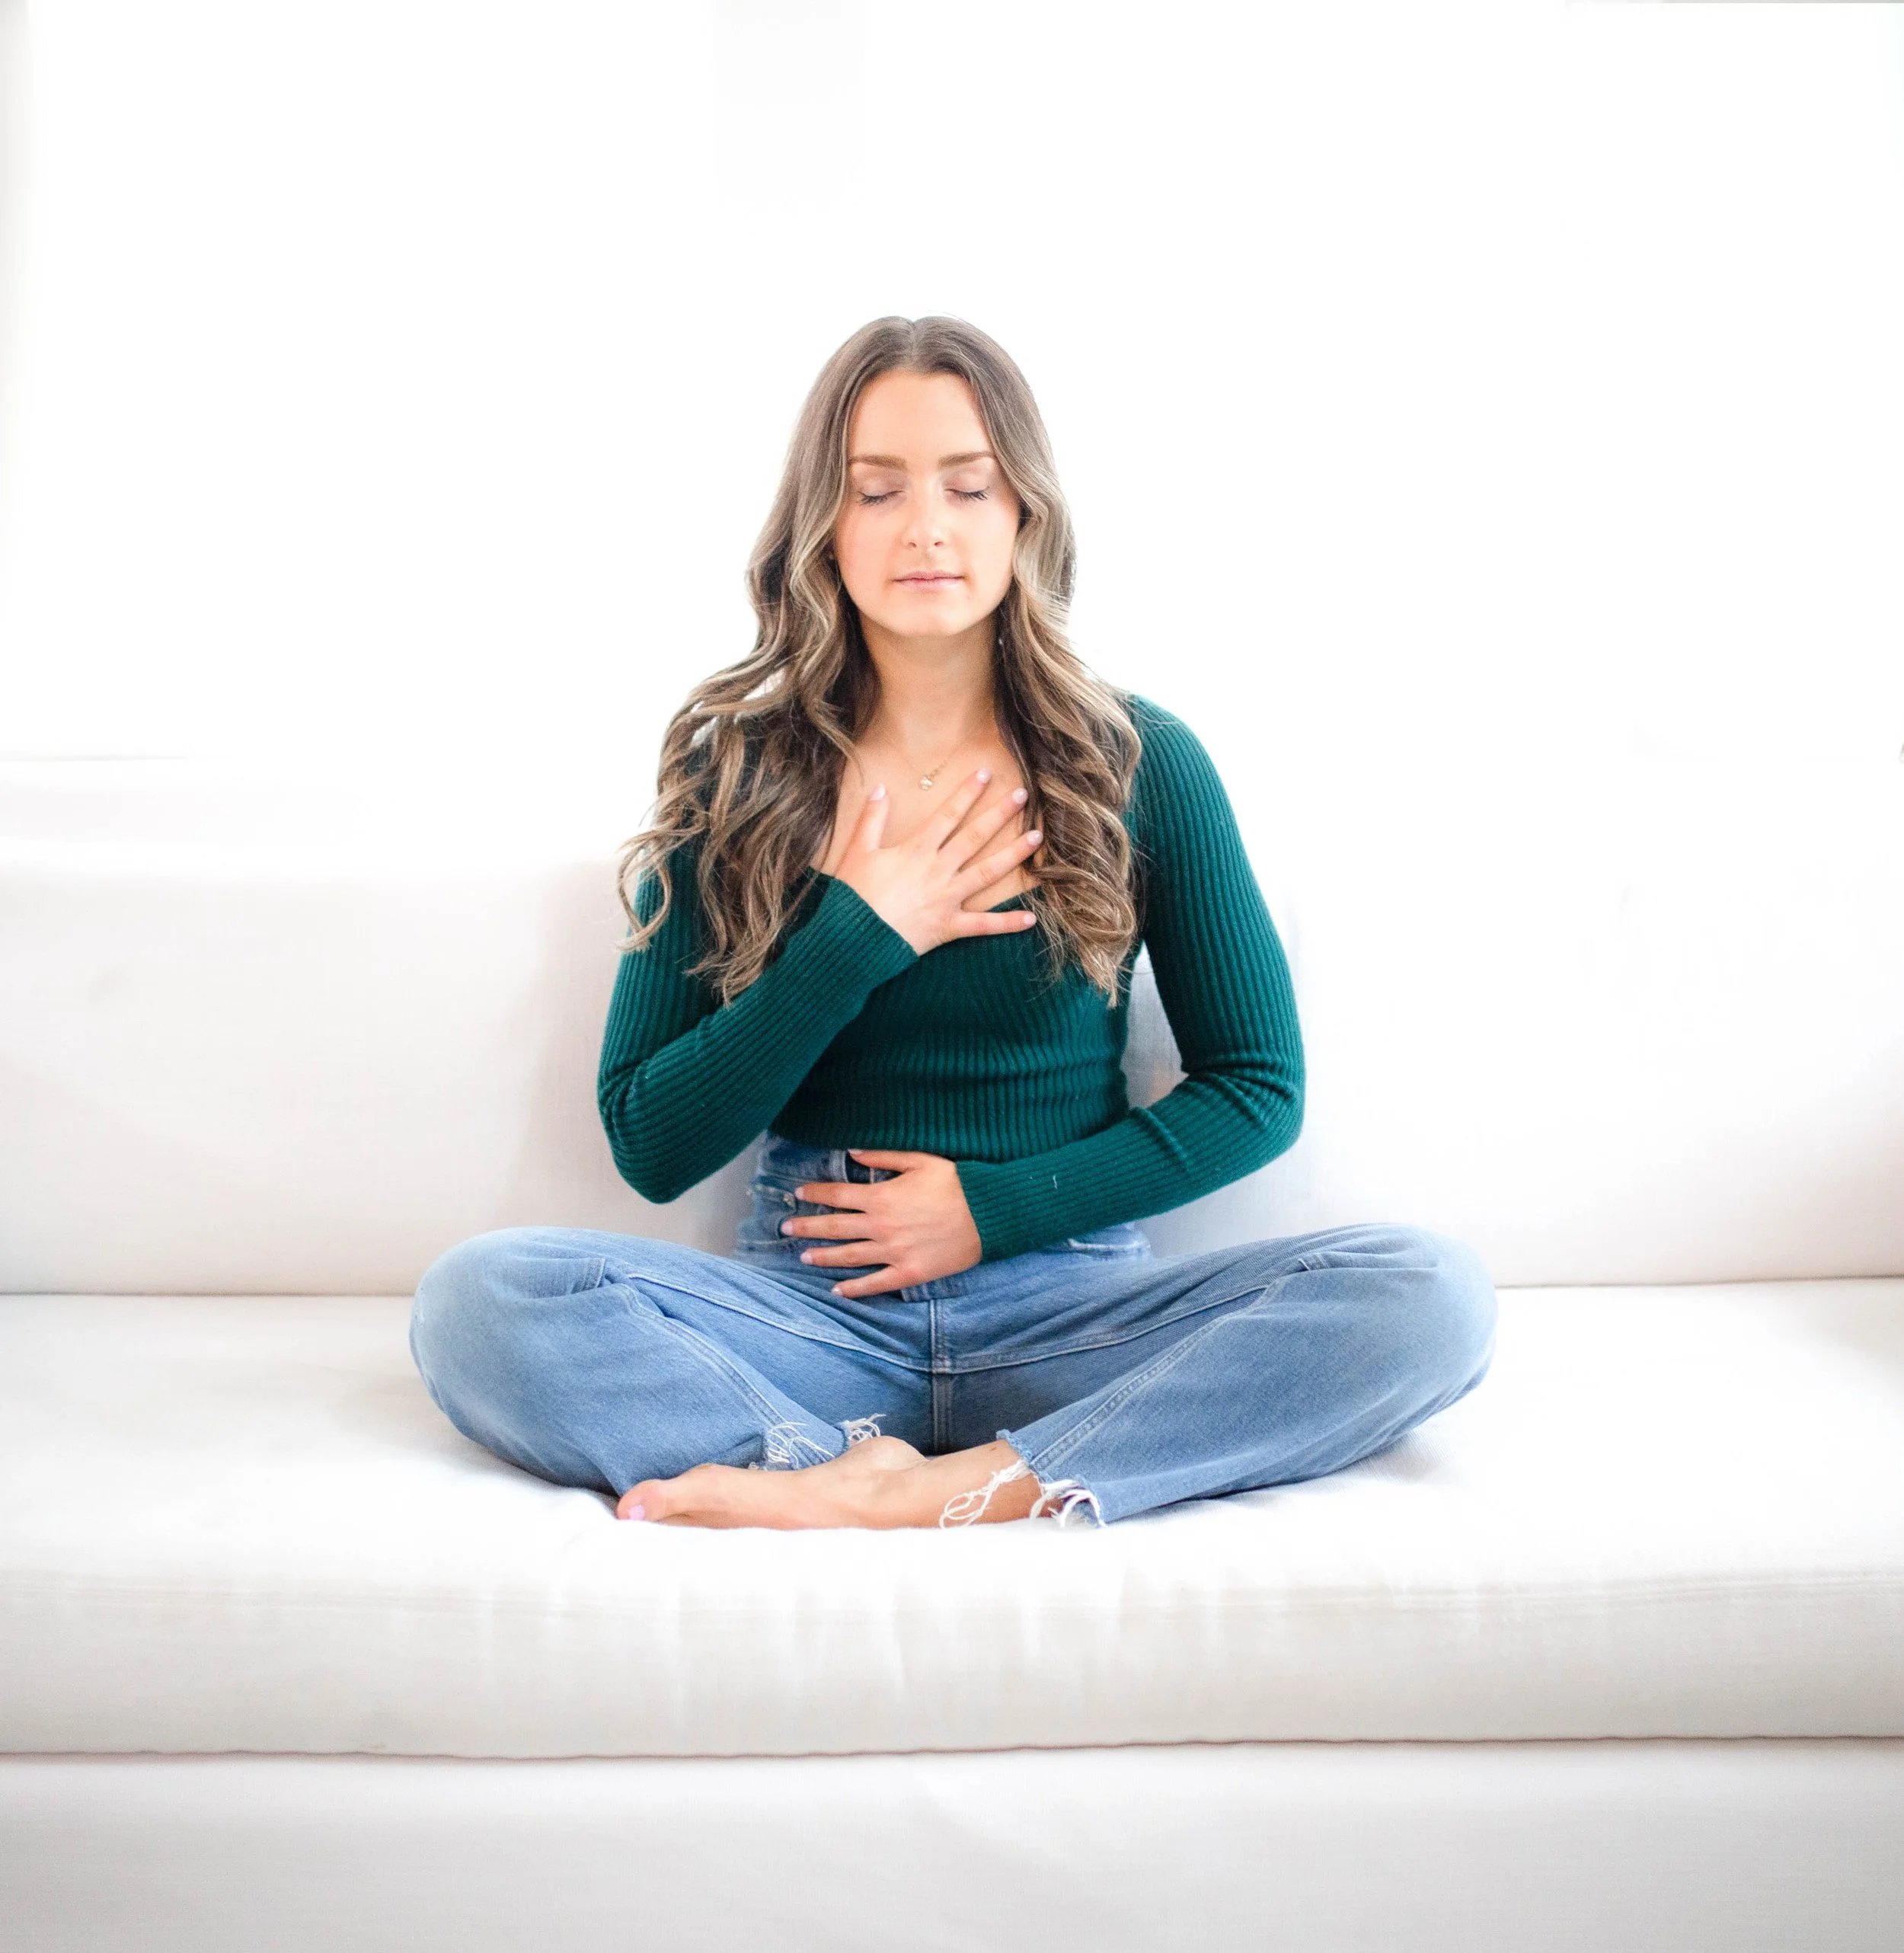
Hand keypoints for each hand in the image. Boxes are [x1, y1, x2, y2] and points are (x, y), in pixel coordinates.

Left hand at [782, 1149, 982, 1298]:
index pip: (838, 1195)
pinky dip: (854, 1288)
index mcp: (881, 1197)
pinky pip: (875, 1283)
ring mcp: (893, 1252)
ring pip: (849, 1256)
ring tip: (803, 1256)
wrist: (988, 1214)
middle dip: (807, 1226)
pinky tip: (837, 1290)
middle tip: (784, 1227)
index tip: (799, 1192)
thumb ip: (883, 1156)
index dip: (816, 1193)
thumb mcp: (919, 1160)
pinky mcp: (909, 1272)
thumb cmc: (956, 1183)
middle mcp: (881, 1226)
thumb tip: (852, 1151)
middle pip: (835, 1227)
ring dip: (823, 1256)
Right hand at [832, 771, 1040, 955]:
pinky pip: (982, 925)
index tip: (986, 773)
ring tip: (1037, 839)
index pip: (948, 814)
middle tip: (1023, 796)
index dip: (968, 792)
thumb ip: (872, 818)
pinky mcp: (948, 926)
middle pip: (975, 837)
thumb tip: (881, 788)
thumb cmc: (854, 894)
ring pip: (987, 873)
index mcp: (916, 849)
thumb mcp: (857, 850)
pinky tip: (1031, 918)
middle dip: (999, 814)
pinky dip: (1006, 923)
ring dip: (1014, 855)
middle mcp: (937, 870)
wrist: (853, 937)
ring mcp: (946, 898)